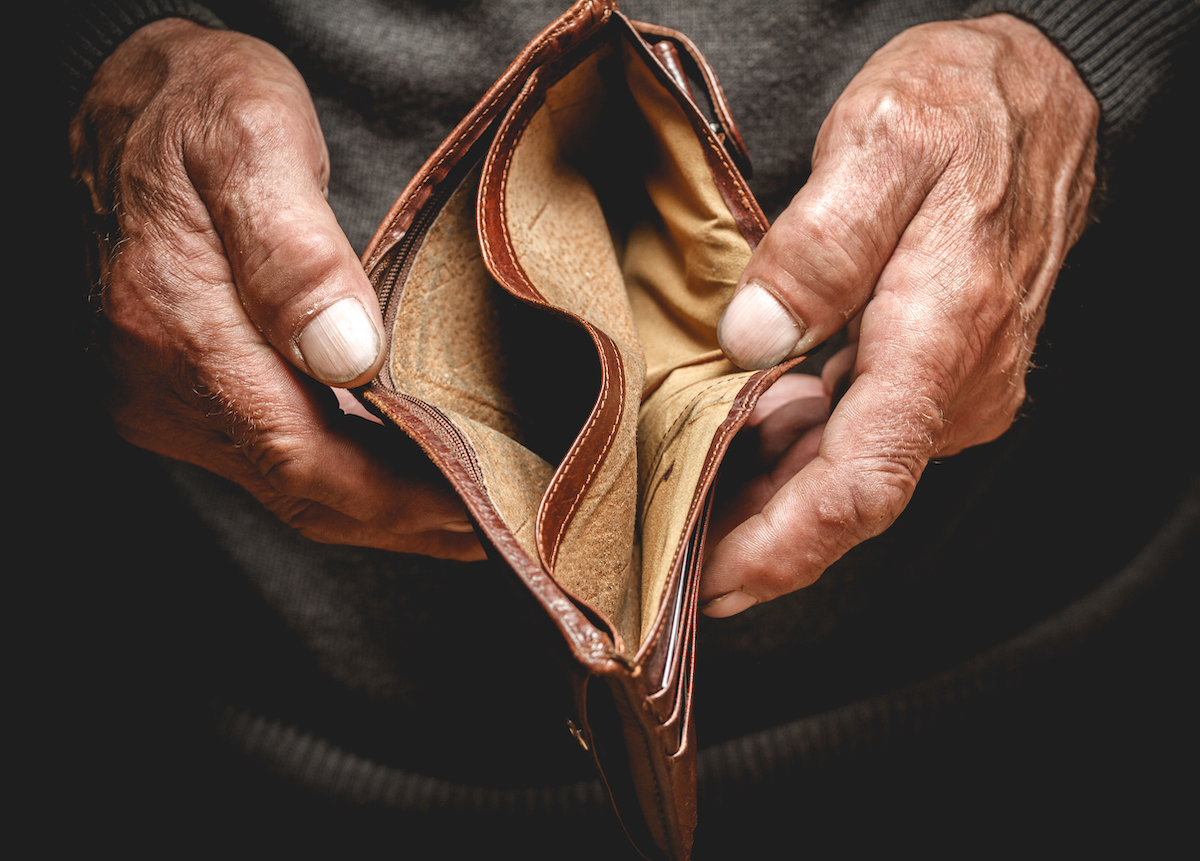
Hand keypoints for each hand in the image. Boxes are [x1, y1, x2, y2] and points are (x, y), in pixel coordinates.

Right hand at [70, 19, 482, 558]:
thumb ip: (295, 253)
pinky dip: (340, 472)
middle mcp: (163, 382)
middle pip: (298, 489)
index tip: (473, 509)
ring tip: (461, 508)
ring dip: (375, 505)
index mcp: (182, 328)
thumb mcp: (252, 142)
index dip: (393, 498)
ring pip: (284, 482)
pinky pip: (268, 454)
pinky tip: (394, 467)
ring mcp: (164, 393)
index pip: (301, 456)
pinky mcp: (176, 388)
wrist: (127, 103)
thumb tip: (348, 356)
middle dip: (399, 520)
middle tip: (489, 526)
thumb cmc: (197, 106)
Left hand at [702, 15, 1097, 615]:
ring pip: (851, 468)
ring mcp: (953, 383)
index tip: (719, 585)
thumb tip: (753, 338)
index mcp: (938, 339)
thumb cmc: (965, 109)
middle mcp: (956, 383)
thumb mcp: (883, 143)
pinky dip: (798, 451)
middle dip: (760, 539)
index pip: (860, 484)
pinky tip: (743, 445)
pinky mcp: (938, 370)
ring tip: (690, 509)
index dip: (785, 549)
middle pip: (847, 494)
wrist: (1039, 94)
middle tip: (675, 563)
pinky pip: (862, 433)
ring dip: (773, 497)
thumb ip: (819, 246)